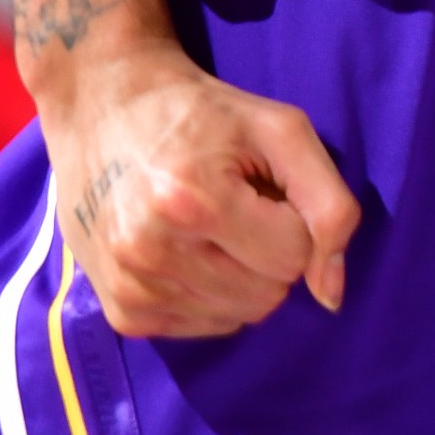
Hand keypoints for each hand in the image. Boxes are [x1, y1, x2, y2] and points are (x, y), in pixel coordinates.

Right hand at [39, 31, 361, 338]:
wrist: (103, 106)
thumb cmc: (201, 113)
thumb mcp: (279, 130)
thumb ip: (327, 205)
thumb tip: (331, 296)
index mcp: (193, 199)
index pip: (294, 255)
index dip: (291, 218)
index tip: (261, 184)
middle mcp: (151, 251)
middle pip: (267, 295)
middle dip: (270, 251)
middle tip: (236, 203)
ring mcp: (130, 286)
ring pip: (238, 317)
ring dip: (242, 275)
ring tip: (210, 223)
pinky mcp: (120, 310)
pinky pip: (204, 327)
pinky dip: (211, 294)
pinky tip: (188, 248)